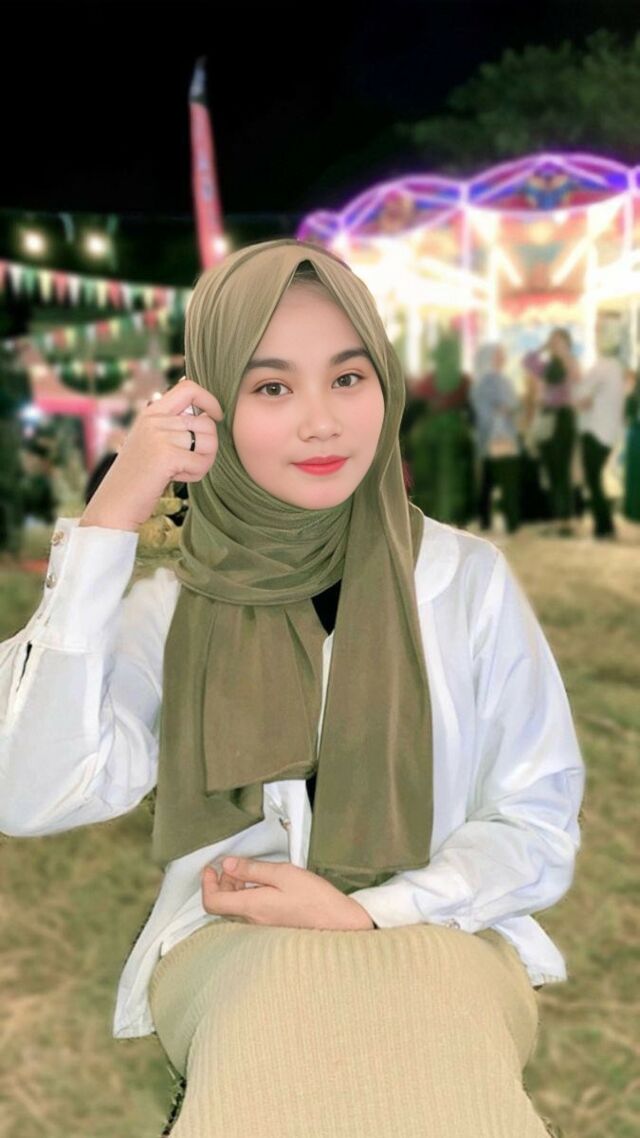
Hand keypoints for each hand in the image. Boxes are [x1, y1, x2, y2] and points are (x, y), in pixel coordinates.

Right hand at [79, 377, 223, 530]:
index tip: (215, 417)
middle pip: (207, 423)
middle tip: (188, 462)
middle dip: (207, 447)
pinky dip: (196, 474)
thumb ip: (173, 425)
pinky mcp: (166, 456)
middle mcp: (155, 419)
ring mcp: (159, 436)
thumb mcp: (151, 441)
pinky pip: (202, 462)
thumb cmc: (138, 476)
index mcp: (151, 412)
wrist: (115, 503)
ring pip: (209, 443)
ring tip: (181, 470)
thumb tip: (208, 415)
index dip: (209, 400)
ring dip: (203, 462)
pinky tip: (177, 477)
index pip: (188, 387)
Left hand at [201, 857, 375, 930]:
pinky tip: (261, 885)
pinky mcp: (272, 928)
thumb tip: (228, 864)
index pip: (212, 902)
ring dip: (234, 889)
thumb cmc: (315, 899)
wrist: (339, 924)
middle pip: (222, 905)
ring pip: (235, 909)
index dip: (206, 884)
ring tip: (248, 871)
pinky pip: (249, 913)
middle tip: (232, 865)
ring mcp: (262, 927)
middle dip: (222, 882)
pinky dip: (247, 897)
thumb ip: (253, 869)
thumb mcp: (283, 874)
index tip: (211, 868)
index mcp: (252, 907)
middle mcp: (253, 921)